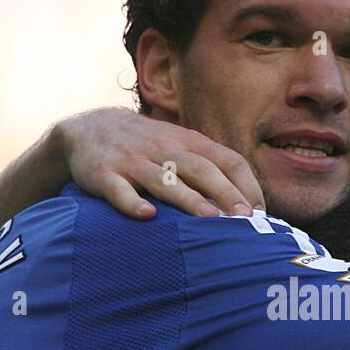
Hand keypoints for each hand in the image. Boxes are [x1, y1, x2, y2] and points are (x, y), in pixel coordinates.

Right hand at [51, 108, 265, 220]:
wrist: (88, 128)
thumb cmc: (147, 147)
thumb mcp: (180, 148)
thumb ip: (210, 171)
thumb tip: (249, 207)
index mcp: (189, 143)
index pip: (228, 160)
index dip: (247, 186)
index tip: (261, 214)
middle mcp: (165, 148)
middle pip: (202, 169)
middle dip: (226, 194)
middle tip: (245, 221)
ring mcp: (134, 160)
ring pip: (164, 179)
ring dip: (188, 198)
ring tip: (209, 219)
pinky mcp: (104, 173)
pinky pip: (119, 189)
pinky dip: (131, 202)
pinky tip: (146, 215)